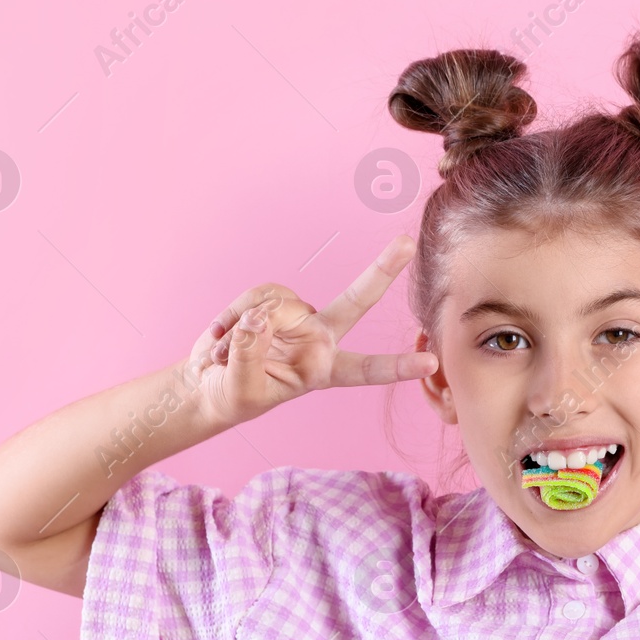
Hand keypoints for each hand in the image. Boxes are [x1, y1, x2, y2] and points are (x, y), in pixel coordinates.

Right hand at [185, 235, 438, 427]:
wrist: (207, 383)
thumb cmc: (232, 395)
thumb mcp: (242, 389)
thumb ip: (250, 355)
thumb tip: (257, 319)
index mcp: (325, 369)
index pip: (367, 368)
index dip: (398, 366)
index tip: (431, 362)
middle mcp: (319, 337)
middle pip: (356, 300)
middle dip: (381, 270)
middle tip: (406, 244)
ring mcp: (297, 315)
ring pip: (275, 304)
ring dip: (240, 330)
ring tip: (222, 358)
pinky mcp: (272, 299)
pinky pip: (254, 297)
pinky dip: (228, 317)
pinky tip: (217, 338)